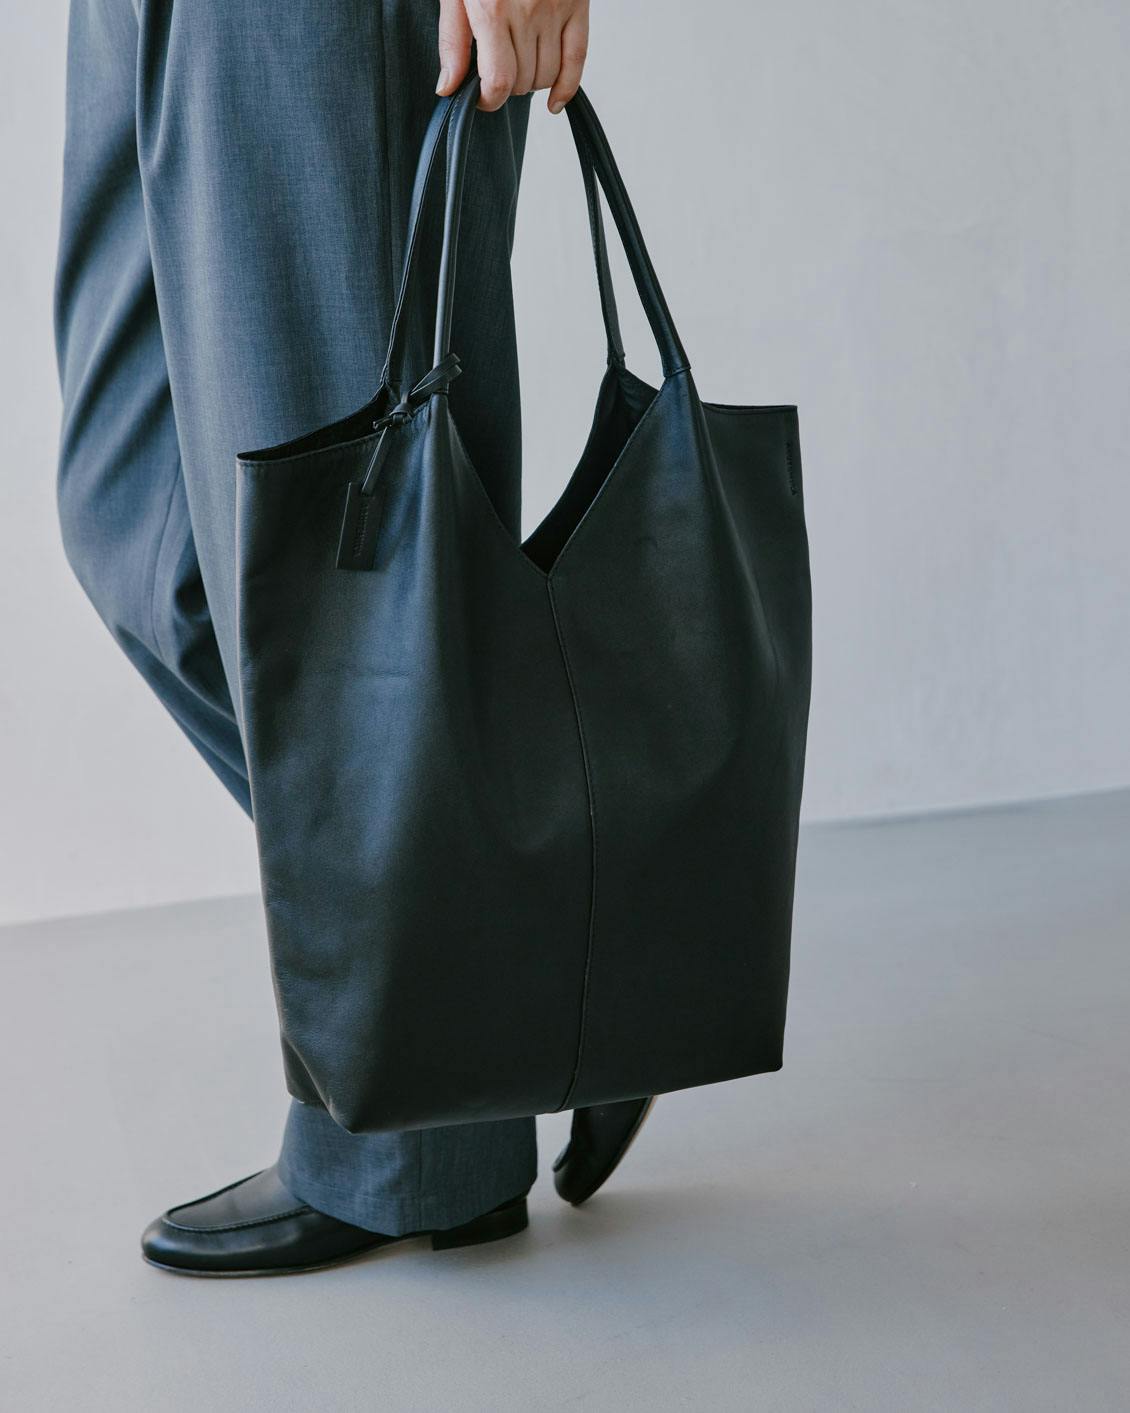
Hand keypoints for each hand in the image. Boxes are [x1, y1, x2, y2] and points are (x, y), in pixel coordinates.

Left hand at [436, 0, 589, 114]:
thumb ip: (452, 41)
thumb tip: (448, 89)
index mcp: (492, 9)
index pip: (498, 81)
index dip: (488, 100)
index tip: (481, 98)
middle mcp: (527, 12)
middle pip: (521, 82)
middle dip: (506, 87)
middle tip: (496, 72)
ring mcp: (556, 10)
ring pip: (546, 75)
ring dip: (530, 83)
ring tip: (517, 67)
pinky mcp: (577, 5)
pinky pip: (577, 59)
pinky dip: (566, 88)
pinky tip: (553, 101)